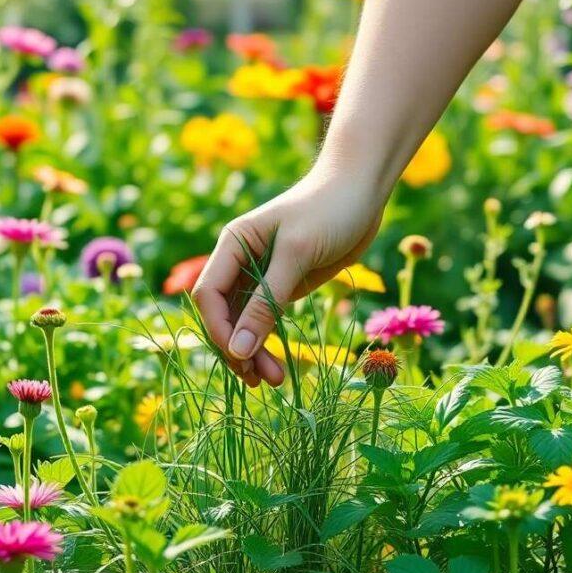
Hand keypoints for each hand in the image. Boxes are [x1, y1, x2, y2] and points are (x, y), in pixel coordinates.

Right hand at [192, 169, 383, 386]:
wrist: (363, 190)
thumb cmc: (328, 210)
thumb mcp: (296, 254)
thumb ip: (266, 302)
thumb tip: (238, 349)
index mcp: (232, 245)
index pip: (208, 294)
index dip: (218, 329)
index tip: (239, 357)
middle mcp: (239, 262)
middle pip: (224, 315)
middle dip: (238, 348)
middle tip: (259, 380)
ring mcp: (261, 276)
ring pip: (244, 324)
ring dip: (253, 353)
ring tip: (273, 381)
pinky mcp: (283, 286)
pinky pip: (266, 322)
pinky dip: (270, 344)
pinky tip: (279, 366)